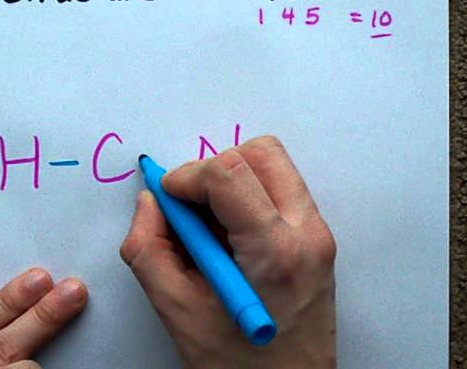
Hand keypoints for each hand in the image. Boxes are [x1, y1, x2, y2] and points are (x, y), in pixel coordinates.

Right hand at [120, 135, 336, 368]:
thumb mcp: (178, 312)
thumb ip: (149, 249)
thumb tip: (150, 203)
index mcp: (273, 252)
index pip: (228, 172)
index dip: (186, 176)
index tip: (167, 198)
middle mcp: (306, 234)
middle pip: (259, 153)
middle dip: (212, 169)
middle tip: (190, 206)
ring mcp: (318, 235)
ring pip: (272, 165)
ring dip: (232, 179)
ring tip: (210, 223)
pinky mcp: (317, 240)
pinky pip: (280, 190)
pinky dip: (247, 196)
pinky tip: (229, 235)